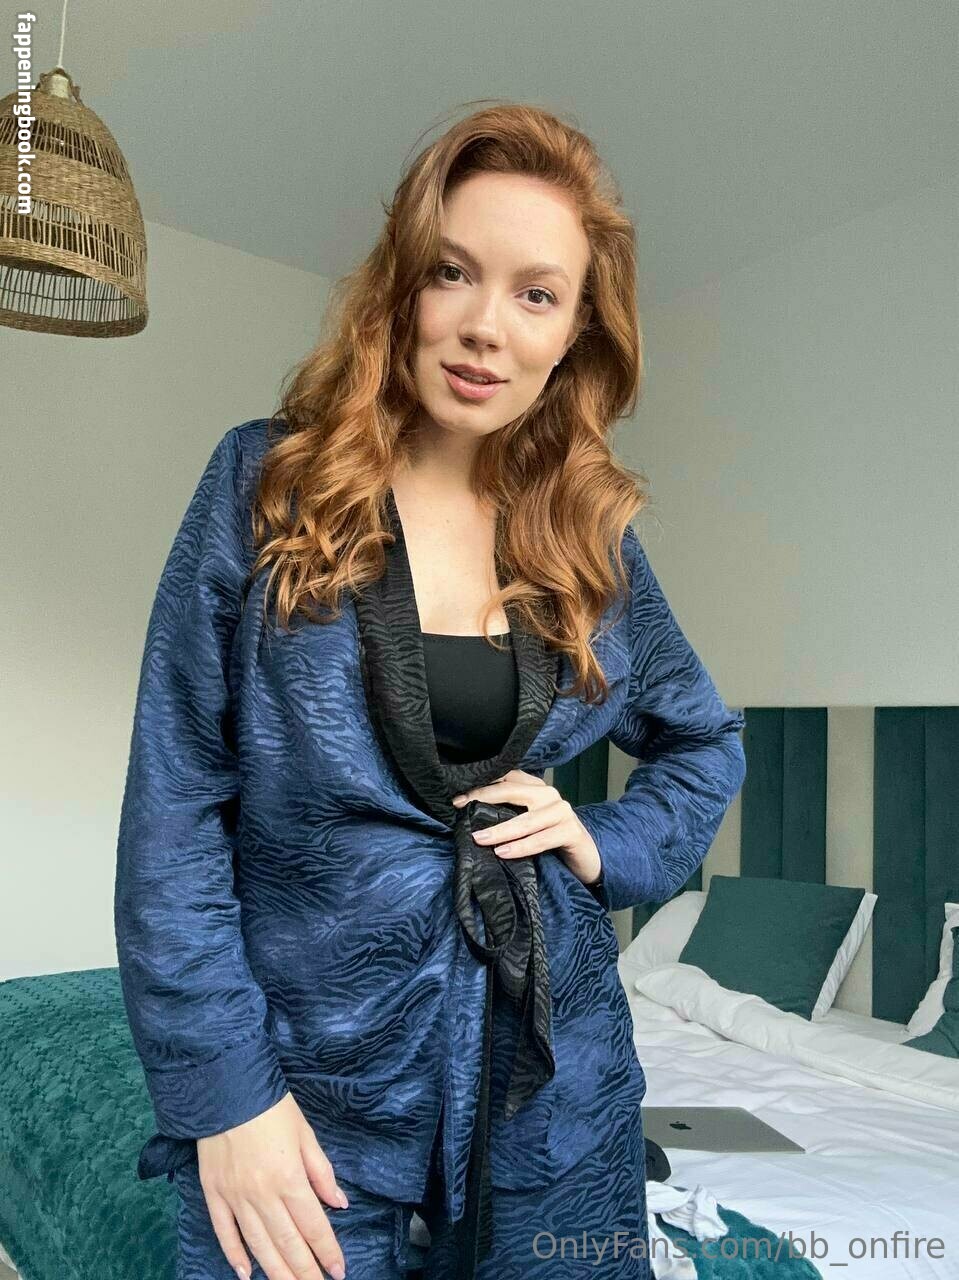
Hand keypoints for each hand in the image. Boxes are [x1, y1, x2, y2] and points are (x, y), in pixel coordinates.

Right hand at [196, 1091, 347, 1279]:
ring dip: (276, 1272)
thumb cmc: (271, 1106)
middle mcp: (262, 1194)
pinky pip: (224, 1231)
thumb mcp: (305, 1132)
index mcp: (289, 1177)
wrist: (225, 1087)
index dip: (327, 1251)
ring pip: (258, 1245)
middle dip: (305, 1271)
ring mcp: (235, 1196)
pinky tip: (246, 1274)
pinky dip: (234, 1255)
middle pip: (287, 1242)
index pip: (313, 1225)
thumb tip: (338, 1203)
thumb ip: (321, 1172)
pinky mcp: (213, 1193)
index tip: (338, 1271)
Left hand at [452, 769, 602, 887]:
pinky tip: (503, 852)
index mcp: (536, 787)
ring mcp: (562, 811)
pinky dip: (521, 847)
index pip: (507, 777)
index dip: (481, 785)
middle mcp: (549, 794)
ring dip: (500, 830)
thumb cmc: (549, 839)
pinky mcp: (571, 831)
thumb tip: (470, 816)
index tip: (457, 799)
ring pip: (525, 820)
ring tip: (479, 838)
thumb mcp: (527, 823)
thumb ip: (508, 814)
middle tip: (460, 809)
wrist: (585, 857)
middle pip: (513, 791)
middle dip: (484, 799)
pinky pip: (541, 839)